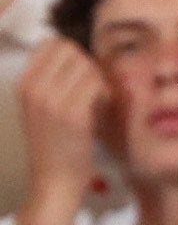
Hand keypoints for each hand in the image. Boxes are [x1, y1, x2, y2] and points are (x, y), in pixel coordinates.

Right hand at [16, 37, 110, 201]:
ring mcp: (51, 100)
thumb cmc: (54, 144)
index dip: (74, 55)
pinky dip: (106, 95)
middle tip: (93, 90)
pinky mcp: (73, 114)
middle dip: (89, 66)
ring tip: (97, 103)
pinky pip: (96, 85)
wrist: (54, 180)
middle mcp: (34, 88)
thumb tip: (78, 55)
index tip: (81, 77)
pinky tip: (102, 111)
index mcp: (24, 83)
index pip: (52, 43)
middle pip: (71, 50)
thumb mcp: (41, 106)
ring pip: (86, 65)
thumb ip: (52, 80)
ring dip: (99, 81)